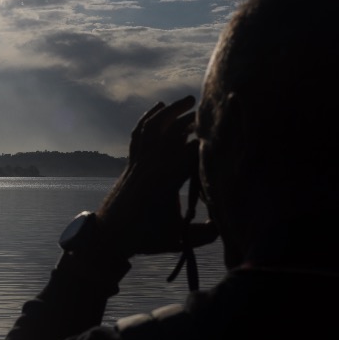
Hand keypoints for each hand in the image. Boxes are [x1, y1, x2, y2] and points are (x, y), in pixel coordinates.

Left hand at [96, 96, 216, 256]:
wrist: (110, 235)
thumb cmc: (146, 237)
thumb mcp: (178, 239)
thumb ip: (205, 234)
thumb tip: (227, 227)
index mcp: (168, 180)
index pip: (194, 152)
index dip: (211, 141)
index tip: (228, 133)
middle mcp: (153, 164)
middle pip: (175, 131)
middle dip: (195, 120)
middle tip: (213, 113)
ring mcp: (140, 160)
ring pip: (155, 126)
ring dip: (171, 110)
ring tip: (188, 100)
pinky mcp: (132, 161)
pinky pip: (139, 133)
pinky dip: (149, 117)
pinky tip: (159, 106)